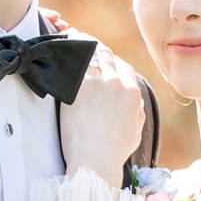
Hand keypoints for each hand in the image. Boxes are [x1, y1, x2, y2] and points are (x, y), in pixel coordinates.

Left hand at [61, 43, 144, 183]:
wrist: (95, 163)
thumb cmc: (113, 153)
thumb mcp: (135, 133)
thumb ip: (138, 113)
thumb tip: (136, 102)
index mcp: (133, 94)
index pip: (122, 67)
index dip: (110, 59)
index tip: (100, 55)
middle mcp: (118, 84)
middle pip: (106, 56)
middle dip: (94, 46)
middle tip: (81, 39)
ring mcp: (98, 84)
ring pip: (90, 54)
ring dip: (80, 42)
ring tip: (70, 36)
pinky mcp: (79, 88)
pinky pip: (74, 62)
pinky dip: (69, 50)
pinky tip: (63, 45)